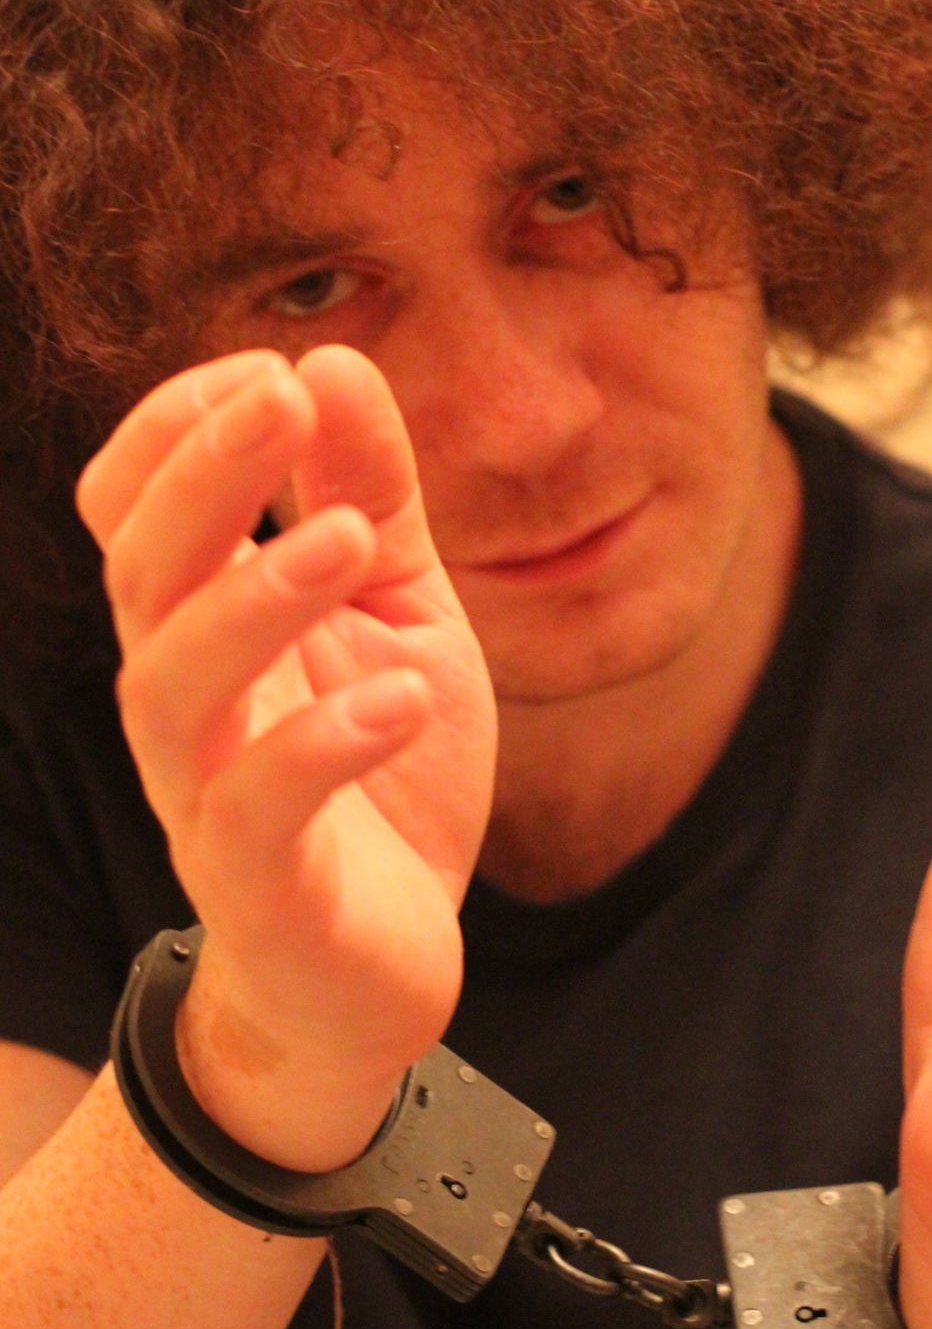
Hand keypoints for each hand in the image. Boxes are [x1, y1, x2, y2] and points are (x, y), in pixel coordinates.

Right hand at [77, 344, 496, 1168]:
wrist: (383, 970)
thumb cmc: (382, 774)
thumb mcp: (398, 613)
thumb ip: (372, 499)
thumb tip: (333, 358)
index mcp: (205, 625)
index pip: (132, 507)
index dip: (179, 427)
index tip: (276, 371)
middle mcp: (182, 702)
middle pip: (142, 572)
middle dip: (201, 473)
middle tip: (280, 395)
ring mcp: (205, 795)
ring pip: (175, 685)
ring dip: (255, 597)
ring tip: (349, 539)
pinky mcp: (258, 885)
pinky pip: (258, 809)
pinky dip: (326, 746)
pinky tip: (403, 698)